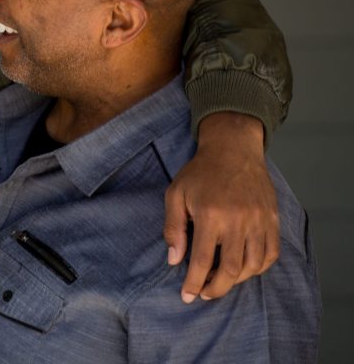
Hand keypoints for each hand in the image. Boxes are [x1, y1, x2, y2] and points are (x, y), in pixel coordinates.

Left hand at [163, 112, 278, 302]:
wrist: (233, 150)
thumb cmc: (200, 172)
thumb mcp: (175, 194)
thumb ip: (173, 227)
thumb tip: (174, 260)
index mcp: (210, 214)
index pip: (202, 259)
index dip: (194, 282)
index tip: (187, 296)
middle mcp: (238, 221)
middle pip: (230, 269)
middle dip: (216, 288)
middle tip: (205, 294)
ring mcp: (259, 221)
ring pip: (253, 265)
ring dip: (236, 281)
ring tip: (221, 281)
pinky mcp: (272, 220)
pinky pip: (270, 254)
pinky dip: (258, 268)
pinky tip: (243, 269)